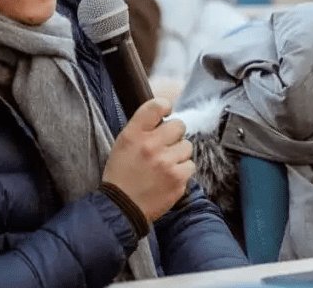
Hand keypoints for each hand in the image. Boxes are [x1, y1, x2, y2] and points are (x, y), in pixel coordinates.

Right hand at [102, 97, 194, 221]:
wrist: (122, 207)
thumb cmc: (122, 174)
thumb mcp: (123, 143)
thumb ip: (142, 128)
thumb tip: (164, 114)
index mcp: (134, 134)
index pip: (157, 105)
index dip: (165, 107)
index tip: (165, 113)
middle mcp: (151, 145)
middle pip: (179, 125)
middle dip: (174, 135)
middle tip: (165, 146)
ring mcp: (166, 162)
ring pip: (187, 146)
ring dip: (179, 154)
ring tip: (166, 165)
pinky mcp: (178, 179)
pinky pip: (191, 165)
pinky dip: (183, 171)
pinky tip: (170, 177)